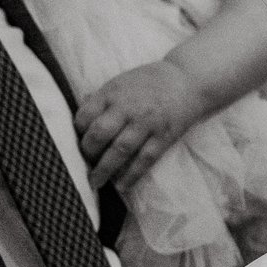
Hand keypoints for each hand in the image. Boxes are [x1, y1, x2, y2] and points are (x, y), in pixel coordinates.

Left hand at [76, 61, 207, 190]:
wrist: (189, 80)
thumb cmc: (151, 82)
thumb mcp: (121, 82)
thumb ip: (102, 98)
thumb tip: (81, 116)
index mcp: (112, 93)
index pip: (85, 116)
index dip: (77, 133)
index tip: (77, 142)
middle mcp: (128, 107)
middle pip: (100, 134)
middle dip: (88, 153)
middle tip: (84, 164)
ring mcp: (147, 123)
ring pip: (120, 150)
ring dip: (105, 169)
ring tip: (96, 182)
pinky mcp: (164, 136)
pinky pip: (145, 159)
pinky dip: (132, 175)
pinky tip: (121, 185)